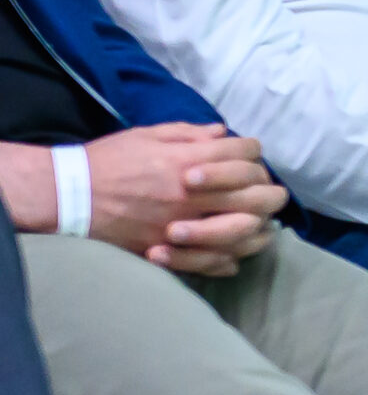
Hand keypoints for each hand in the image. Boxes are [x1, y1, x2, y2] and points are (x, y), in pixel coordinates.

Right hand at [83, 124, 287, 274]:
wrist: (69, 195)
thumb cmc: (108, 161)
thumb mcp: (148, 135)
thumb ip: (189, 133)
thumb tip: (222, 133)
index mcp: (189, 160)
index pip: (245, 154)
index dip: (252, 152)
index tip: (249, 156)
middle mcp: (194, 194)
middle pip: (259, 195)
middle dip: (272, 192)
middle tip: (271, 193)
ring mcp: (185, 224)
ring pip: (246, 231)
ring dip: (259, 227)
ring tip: (259, 224)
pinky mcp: (172, 250)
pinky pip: (217, 261)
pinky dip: (231, 258)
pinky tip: (233, 251)